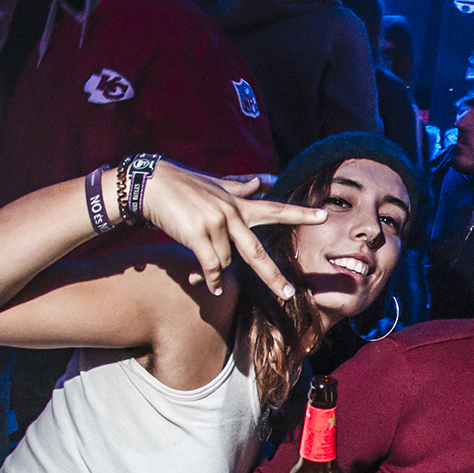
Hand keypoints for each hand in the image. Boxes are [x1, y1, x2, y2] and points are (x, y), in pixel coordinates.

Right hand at [136, 162, 325, 300]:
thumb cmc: (183, 186)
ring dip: (216, 271)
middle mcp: (232, 213)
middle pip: (257, 251)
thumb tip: (266, 178)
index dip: (300, 213)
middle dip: (273, 275)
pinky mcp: (198, 234)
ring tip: (207, 273)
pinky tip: (210, 286)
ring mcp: (216, 224)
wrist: (149, 184)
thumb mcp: (218, 184)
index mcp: (239, 203)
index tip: (324, 215)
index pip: (276, 208)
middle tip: (288, 293)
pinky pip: (210, 265)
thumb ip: (244, 186)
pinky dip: (210, 278)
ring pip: (226, 261)